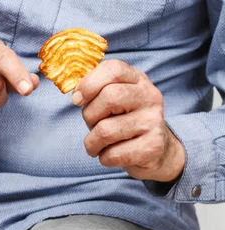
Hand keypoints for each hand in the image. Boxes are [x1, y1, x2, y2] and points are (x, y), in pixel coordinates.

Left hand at [73, 59, 184, 182]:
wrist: (154, 150)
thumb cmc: (122, 122)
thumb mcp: (111, 100)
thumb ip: (95, 91)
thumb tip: (77, 96)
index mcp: (138, 79)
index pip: (113, 69)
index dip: (89, 83)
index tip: (76, 100)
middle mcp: (150, 96)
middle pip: (109, 97)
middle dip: (89, 116)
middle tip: (92, 126)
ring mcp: (154, 121)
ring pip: (106, 130)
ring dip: (92, 143)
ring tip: (97, 145)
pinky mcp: (153, 146)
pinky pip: (113, 154)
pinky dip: (104, 158)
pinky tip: (111, 155)